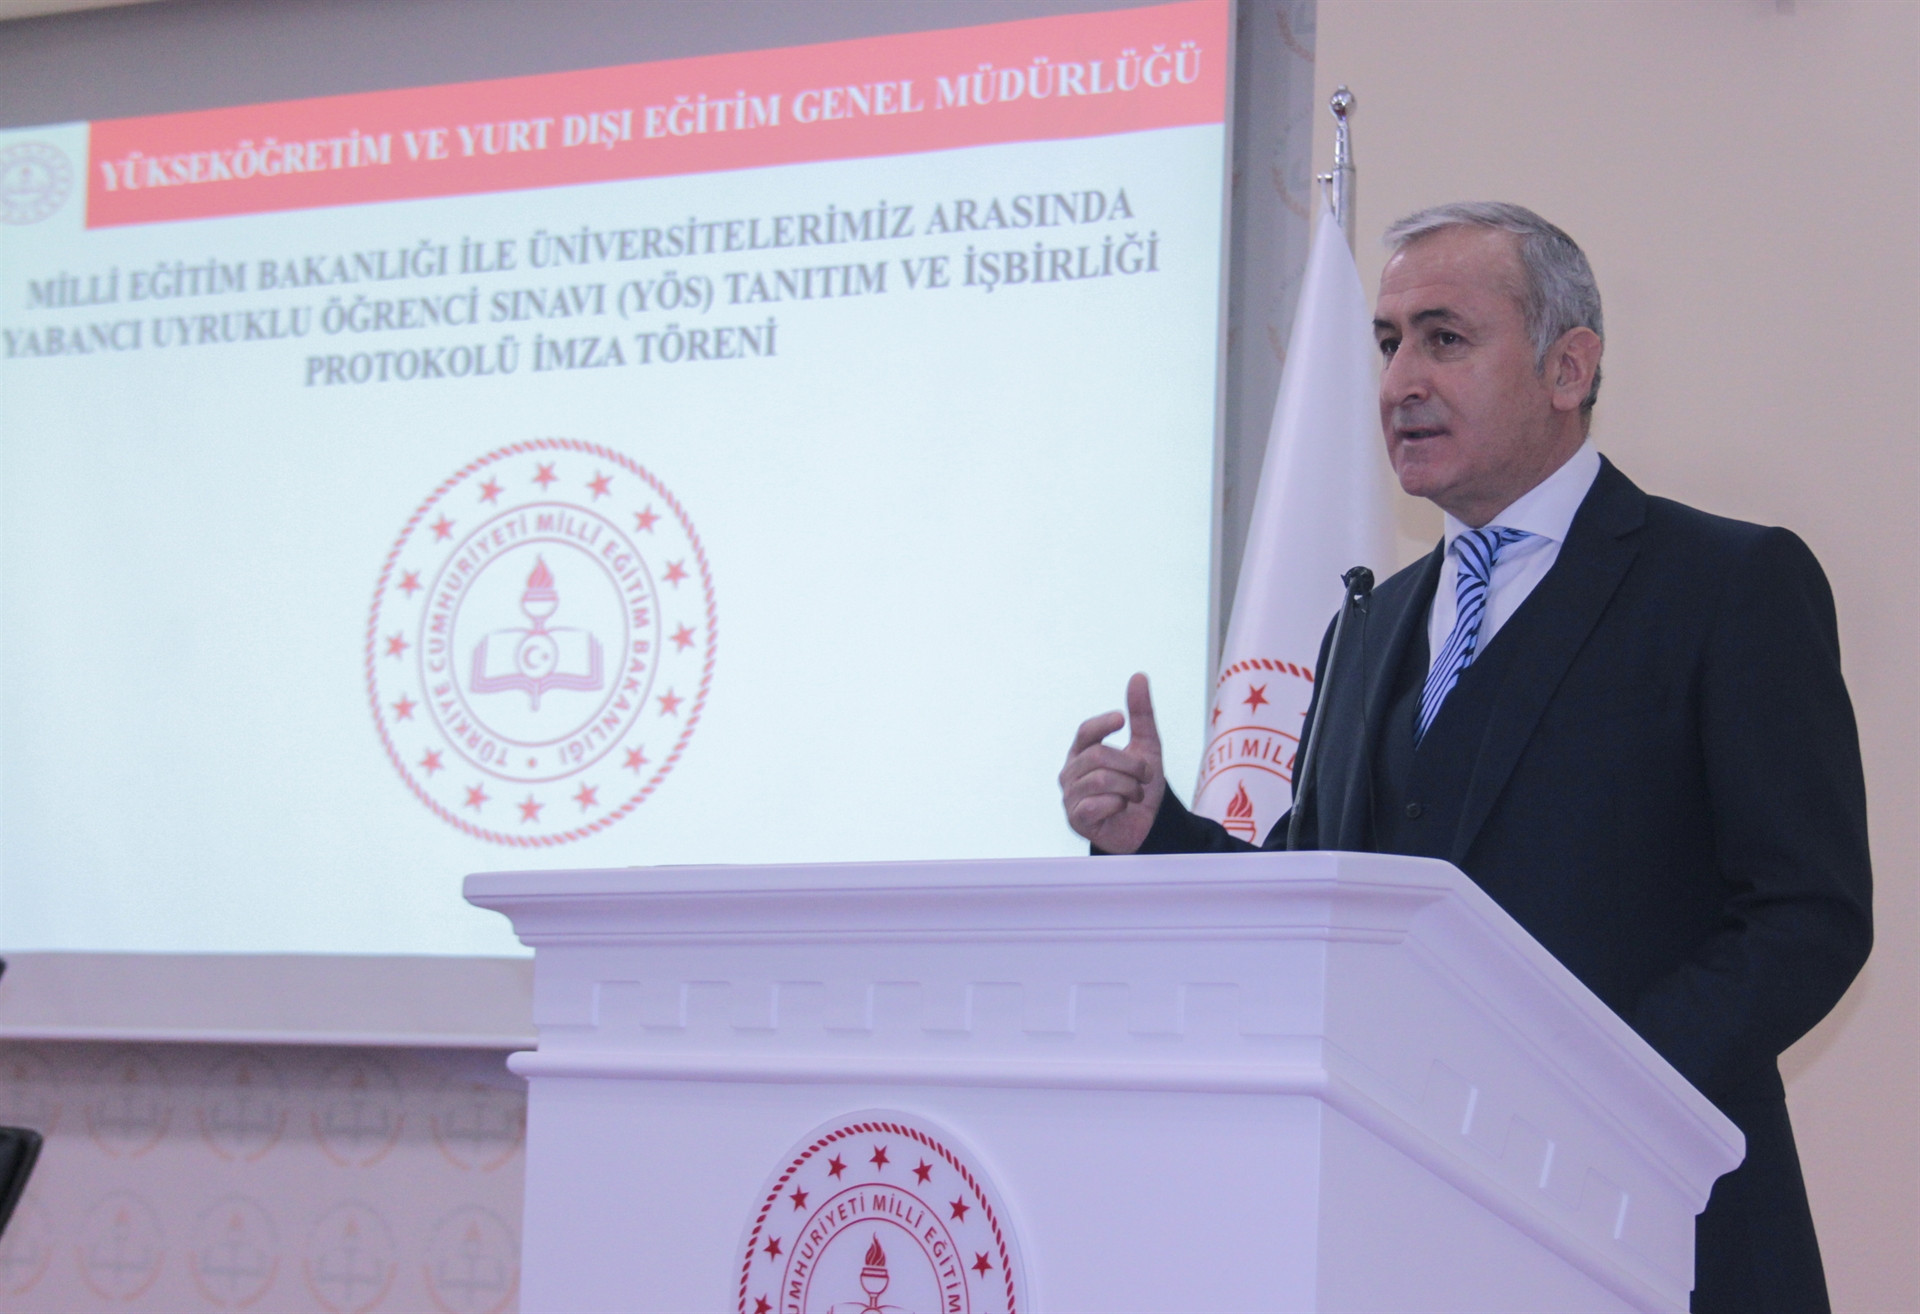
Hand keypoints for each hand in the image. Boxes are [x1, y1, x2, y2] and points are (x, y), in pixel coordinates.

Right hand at [1059, 672, 1166, 853]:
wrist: (1144, 826)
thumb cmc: (1139, 786)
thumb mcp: (1147, 748)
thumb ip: (1142, 715)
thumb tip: (1139, 675)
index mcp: (1083, 752)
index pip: (1086, 732)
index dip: (1102, 724)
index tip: (1121, 719)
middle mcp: (1071, 772)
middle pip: (1100, 756)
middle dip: (1132, 765)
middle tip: (1145, 777)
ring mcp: (1070, 796)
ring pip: (1103, 779)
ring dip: (1130, 787)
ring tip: (1134, 795)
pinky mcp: (1076, 819)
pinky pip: (1100, 803)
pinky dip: (1120, 804)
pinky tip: (1121, 809)